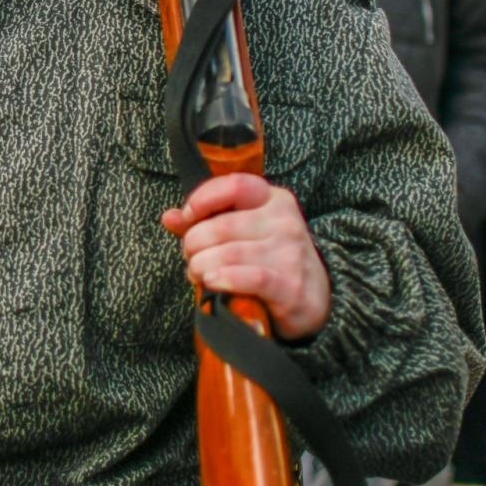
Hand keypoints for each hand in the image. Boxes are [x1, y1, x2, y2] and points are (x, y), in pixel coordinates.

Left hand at [161, 172, 330, 340]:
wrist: (315, 299)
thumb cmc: (271, 260)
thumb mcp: (245, 232)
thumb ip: (206, 222)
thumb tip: (169, 217)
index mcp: (274, 200)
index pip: (234, 185)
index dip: (203, 199)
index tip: (188, 216)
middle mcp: (285, 222)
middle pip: (221, 226)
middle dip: (194, 244)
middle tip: (190, 258)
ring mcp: (290, 253)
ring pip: (228, 253)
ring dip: (201, 266)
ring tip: (198, 274)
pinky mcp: (291, 286)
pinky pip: (250, 278)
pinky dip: (223, 279)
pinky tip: (212, 283)